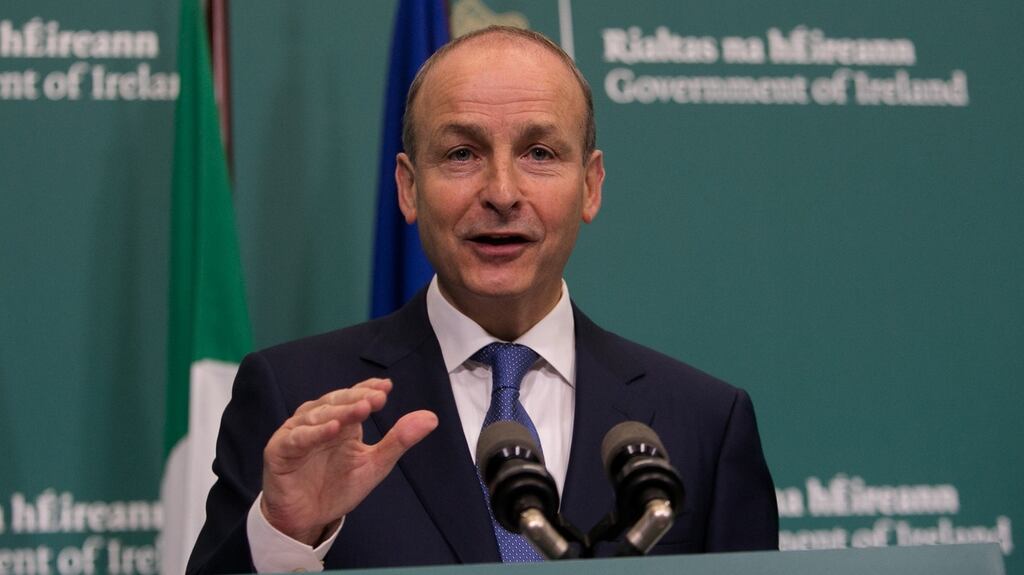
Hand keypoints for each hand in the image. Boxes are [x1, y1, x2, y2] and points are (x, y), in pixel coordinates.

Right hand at [260, 378, 437, 544]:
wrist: (307, 518)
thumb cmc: (337, 487)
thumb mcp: (375, 465)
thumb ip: (399, 441)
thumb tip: (431, 418)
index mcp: (342, 421)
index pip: (354, 397)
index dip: (368, 390)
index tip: (386, 387)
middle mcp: (318, 421)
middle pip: (336, 402)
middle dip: (357, 398)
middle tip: (377, 398)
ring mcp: (297, 434)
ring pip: (317, 415)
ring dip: (339, 411)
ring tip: (360, 410)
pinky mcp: (279, 451)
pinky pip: (296, 438)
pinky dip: (312, 433)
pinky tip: (332, 429)